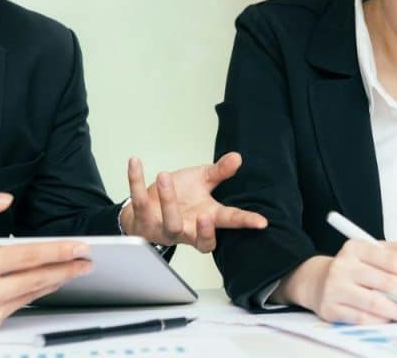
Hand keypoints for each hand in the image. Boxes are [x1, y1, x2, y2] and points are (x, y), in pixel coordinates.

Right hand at [0, 192, 92, 335]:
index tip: (80, 247)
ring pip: (32, 294)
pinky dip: (35, 293)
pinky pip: (19, 306)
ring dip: (56, 281)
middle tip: (88, 260)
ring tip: (75, 270)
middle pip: (38, 279)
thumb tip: (4, 199)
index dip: (58, 251)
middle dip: (68, 268)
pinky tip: (47, 283)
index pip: (28, 256)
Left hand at [118, 152, 267, 252]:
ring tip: (165, 176)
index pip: (230, 222)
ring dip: (168, 200)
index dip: (245, 223)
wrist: (147, 208)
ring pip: (170, 223)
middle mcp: (188, 229)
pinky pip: (139, 202)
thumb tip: (237, 157)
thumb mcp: (201, 181)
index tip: (261, 222)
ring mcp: (165, 229)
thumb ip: (219, 172)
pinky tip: (135, 162)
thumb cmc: (179, 197)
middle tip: (208, 216)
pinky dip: (135, 180)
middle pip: (201, 240)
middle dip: (205, 231)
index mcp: (206, 218)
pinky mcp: (143, 221)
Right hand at [274, 240, 396, 323]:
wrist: (316, 281)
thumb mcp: (374, 253)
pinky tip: (393, 320)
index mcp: (357, 247)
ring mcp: (336, 288)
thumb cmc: (354, 268)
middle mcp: (344, 265)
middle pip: (390, 283)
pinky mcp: (331, 309)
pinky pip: (364, 319)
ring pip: (377, 304)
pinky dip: (383, 321)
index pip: (395, 260)